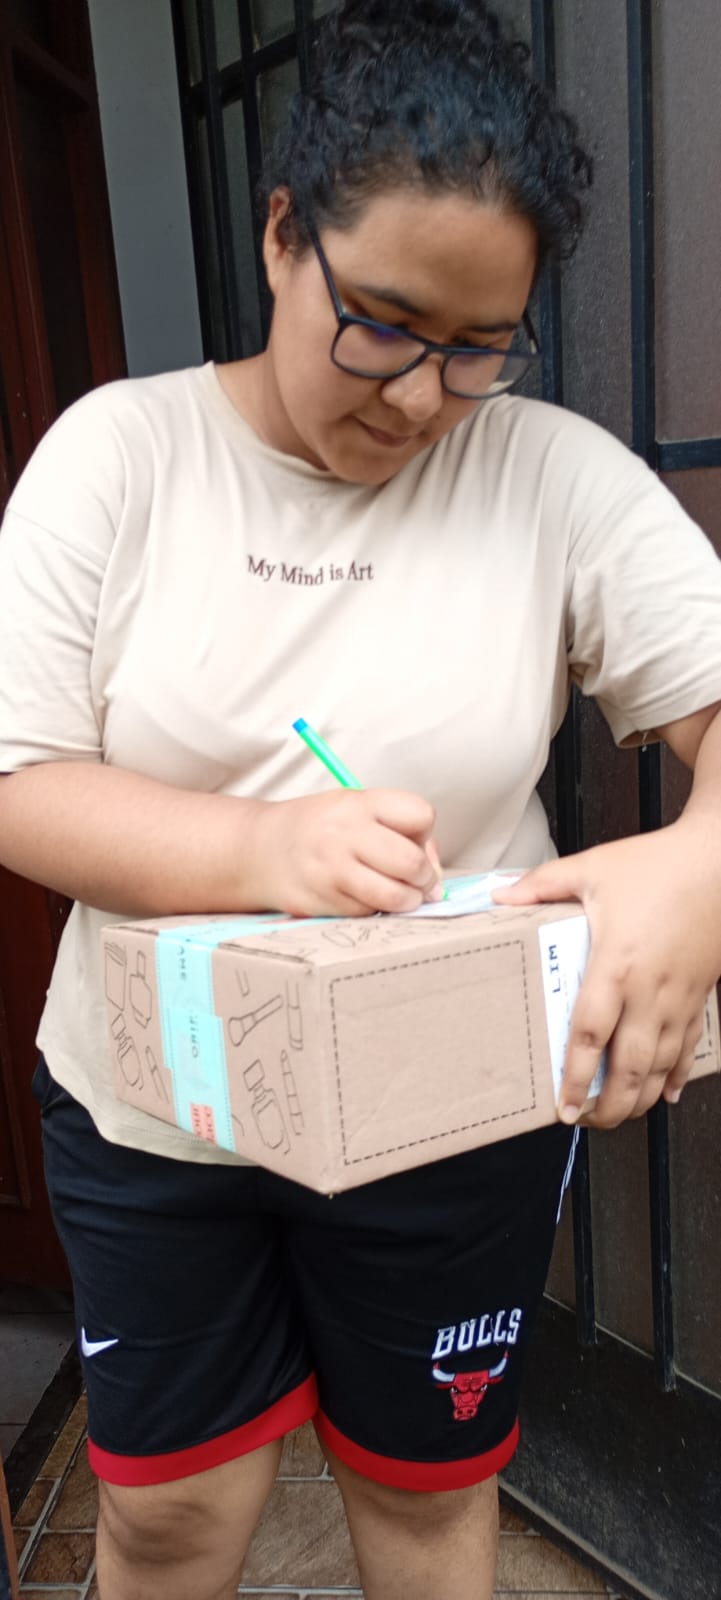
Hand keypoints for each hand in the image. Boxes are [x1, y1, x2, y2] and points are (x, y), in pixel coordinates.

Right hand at [251, 788, 443, 917]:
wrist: (260, 850)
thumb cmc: (319, 829)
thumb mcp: (355, 810)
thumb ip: (398, 830)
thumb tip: (436, 877)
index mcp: (358, 803)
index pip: (420, 814)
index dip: (424, 833)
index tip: (414, 841)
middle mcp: (344, 833)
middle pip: (411, 862)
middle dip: (425, 878)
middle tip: (420, 882)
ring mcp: (332, 870)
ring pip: (395, 896)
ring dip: (407, 901)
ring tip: (403, 897)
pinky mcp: (324, 901)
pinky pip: (369, 912)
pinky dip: (376, 910)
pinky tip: (364, 898)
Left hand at [492, 821, 720, 1127]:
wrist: (718, 859)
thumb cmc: (656, 864)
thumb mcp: (591, 867)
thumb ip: (542, 885)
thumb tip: (499, 896)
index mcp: (616, 963)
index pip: (590, 1035)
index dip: (575, 1076)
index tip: (562, 1105)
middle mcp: (650, 991)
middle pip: (630, 1066)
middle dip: (609, 1105)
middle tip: (587, 1122)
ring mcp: (679, 997)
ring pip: (662, 1065)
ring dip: (640, 1098)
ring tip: (618, 1117)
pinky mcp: (701, 994)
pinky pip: (690, 1045)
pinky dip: (678, 1074)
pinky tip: (667, 1094)